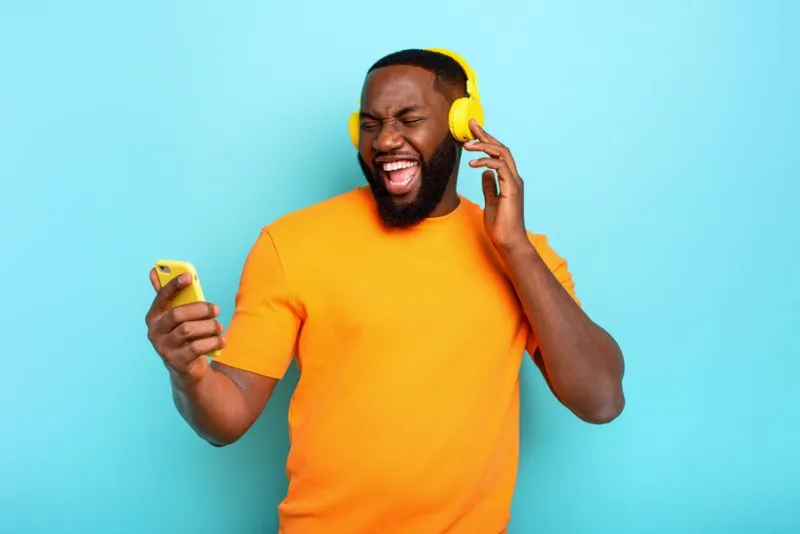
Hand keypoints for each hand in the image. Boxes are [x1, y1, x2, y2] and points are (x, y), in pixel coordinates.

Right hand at [145, 269, 224, 385]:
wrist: (187, 369)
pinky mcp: (177, 362)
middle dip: (201, 309)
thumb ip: (171, 296)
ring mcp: (164, 349)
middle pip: (177, 314)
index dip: (174, 285)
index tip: (188, 276)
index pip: (162, 297)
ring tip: (218, 328)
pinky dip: (213, 342)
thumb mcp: (179, 317)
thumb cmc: (185, 336)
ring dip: (209, 327)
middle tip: (217, 309)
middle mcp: (154, 333)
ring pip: (189, 330)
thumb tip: (154, 271)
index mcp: (154, 317)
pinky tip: (221, 341)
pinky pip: (197, 347)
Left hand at [464, 120, 528, 250]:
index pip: (498, 154)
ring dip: (484, 146)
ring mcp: (514, 182)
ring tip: (467, 146)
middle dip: (485, 135)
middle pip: (501, 148)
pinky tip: (473, 164)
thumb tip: (484, 174)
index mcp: (509, 180)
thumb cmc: (501, 226)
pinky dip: (486, 161)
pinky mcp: (512, 188)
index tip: (473, 130)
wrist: (509, 241)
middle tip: (470, 125)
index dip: (486, 140)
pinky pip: (500, 167)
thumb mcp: (490, 202)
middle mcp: (514, 177)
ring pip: (502, 153)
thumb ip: (489, 187)